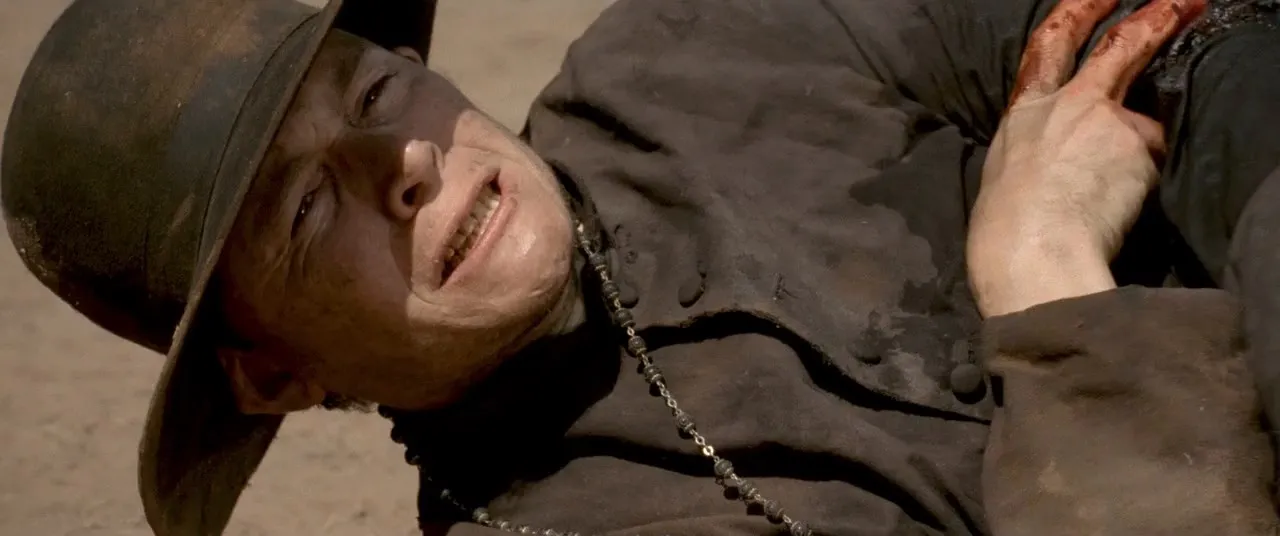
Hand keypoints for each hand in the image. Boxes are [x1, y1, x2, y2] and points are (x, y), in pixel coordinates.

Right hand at [967, 0, 1205, 316]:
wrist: (1030, 250)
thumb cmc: (1005, 233)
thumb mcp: (1007, 179)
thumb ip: (1042, 156)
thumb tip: (1074, 162)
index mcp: (1022, 116)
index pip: (1046, 50)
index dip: (1073, 17)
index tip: (1094, 0)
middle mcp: (1062, 105)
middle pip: (1111, 46)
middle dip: (1143, 17)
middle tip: (1174, 2)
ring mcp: (1103, 118)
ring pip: (1147, 87)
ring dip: (1171, 59)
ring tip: (1187, 47)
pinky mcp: (1137, 143)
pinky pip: (1155, 153)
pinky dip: (1151, 169)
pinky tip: (1136, 195)